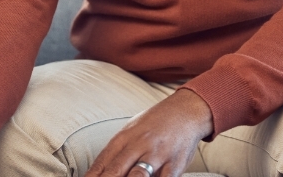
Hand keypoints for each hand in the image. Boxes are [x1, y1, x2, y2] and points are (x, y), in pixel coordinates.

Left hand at [85, 89, 213, 176]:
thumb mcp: (130, 132)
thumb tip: (97, 174)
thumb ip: (116, 154)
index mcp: (123, 138)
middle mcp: (138, 146)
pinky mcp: (175, 164)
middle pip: (115, 171)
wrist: (185, 111)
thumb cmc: (154, 125)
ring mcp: (156, 156)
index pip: (101, 163)